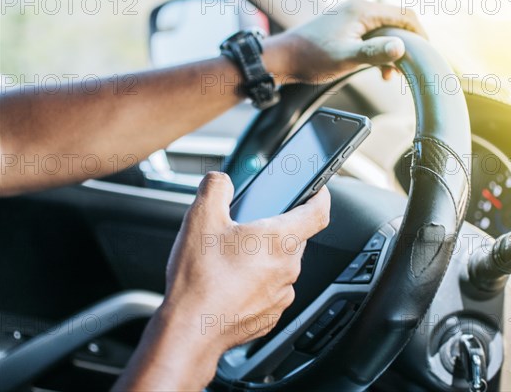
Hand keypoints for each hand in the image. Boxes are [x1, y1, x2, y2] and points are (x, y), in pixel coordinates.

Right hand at [162, 171, 330, 351]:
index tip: (317, 191)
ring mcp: (281, 294)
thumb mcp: (201, 218)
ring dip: (264, 257)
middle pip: (295, 238)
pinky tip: (229, 282)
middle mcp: (288, 267)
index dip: (320, 196)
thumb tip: (221, 181)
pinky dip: (256, 283)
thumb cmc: (200, 280)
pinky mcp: (270, 315)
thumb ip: (216, 188)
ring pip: (281, 265)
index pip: (319, 212)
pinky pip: (270, 290)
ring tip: (232, 256)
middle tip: (248, 225)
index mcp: (280, 239)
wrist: (189, 330)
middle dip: (275, 228)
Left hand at [264, 0, 425, 82]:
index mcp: (362, 11)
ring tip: (389, 75)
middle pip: (396, 22)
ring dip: (392, 52)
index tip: (427, 53)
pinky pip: (372, 36)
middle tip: (408, 69)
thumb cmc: (312, 57)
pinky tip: (377, 70)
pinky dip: (379, 52)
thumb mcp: (345, 58)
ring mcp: (352, 18)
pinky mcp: (346, 29)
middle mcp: (359, 9)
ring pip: (384, 31)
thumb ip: (374, 53)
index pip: (404, 15)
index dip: (420, 33)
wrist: (284, 59)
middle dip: (406, 45)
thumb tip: (401, 48)